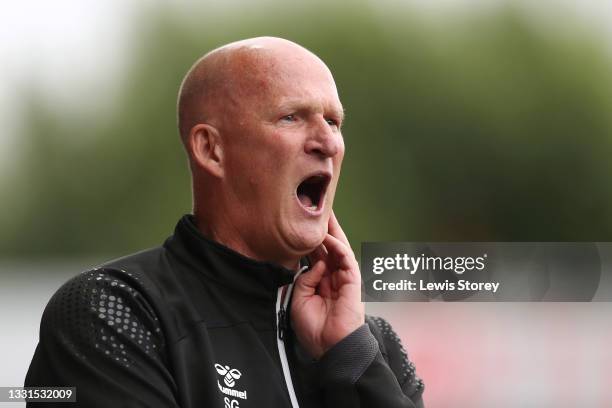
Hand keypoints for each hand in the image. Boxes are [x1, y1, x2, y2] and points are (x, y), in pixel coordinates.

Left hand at [290, 211, 364, 358]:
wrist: (330, 347)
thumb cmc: (315, 328)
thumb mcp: (299, 299)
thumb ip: (305, 278)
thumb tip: (313, 263)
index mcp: (320, 280)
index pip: (315, 253)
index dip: (309, 237)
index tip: (301, 221)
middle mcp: (332, 276)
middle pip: (327, 245)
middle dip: (322, 227)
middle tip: (315, 206)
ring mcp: (344, 277)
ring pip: (338, 247)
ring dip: (330, 230)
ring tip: (323, 211)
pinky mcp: (353, 280)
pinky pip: (344, 258)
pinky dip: (335, 246)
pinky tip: (325, 237)